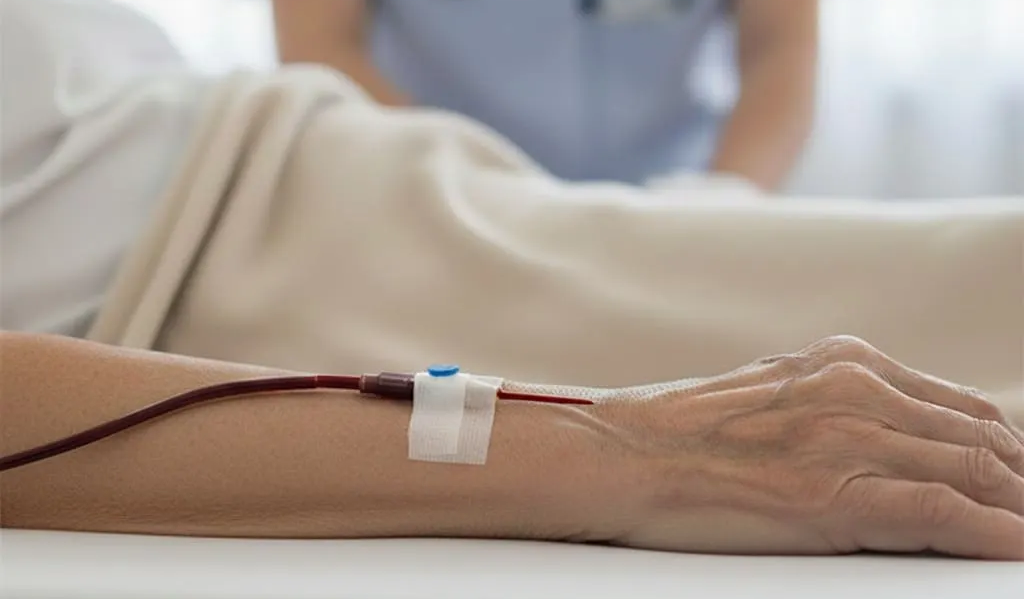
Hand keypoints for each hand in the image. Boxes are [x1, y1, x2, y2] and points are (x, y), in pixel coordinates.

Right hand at [595, 335, 1023, 559]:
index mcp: (843, 361)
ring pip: (977, 471)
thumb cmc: (681, 431)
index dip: (1004, 448)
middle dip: (1022, 478)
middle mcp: (857, 387)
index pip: (956, 406)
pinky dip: (996, 534)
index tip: (1020, 478)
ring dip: (1020, 505)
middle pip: (980, 436)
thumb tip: (878, 433)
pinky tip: (1018, 552)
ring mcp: (849, 438)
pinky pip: (945, 514)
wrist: (621, 452)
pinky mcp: (836, 494)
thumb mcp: (770, 394)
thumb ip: (831, 403)